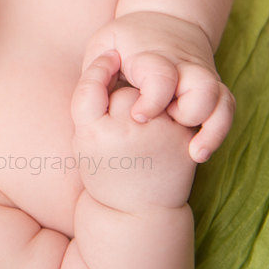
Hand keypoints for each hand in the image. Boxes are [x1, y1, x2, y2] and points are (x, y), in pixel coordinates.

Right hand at [71, 51, 196, 210]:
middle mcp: (126, 134)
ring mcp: (158, 136)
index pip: (91, 86)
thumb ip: (91, 100)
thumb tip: (113, 58)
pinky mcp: (184, 141)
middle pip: (125, 90)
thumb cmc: (104, 169)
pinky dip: (172, 114)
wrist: (137, 210)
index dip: (99, 68)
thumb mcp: (83, 141)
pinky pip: (178, 109)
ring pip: (155, 96)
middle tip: (122, 124)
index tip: (108, 58)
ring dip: (152, 104)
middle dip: (125, 95)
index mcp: (93, 134)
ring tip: (144, 127)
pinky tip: (163, 129)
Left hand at [82, 12, 234, 162]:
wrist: (165, 19)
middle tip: (169, 123)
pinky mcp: (213, 90)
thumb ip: (98, 68)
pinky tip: (199, 153)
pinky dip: (218, 132)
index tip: (139, 116)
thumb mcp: (105, 43)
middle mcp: (185, 67)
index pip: (162, 77)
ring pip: (222, 102)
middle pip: (202, 90)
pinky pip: (226, 111)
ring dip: (212, 129)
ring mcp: (203, 78)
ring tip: (194, 153)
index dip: (153, 100)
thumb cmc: (125, 39)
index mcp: (154, 56)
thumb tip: (97, 93)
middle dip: (188, 113)